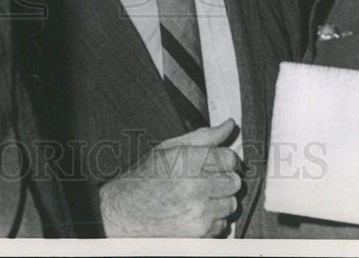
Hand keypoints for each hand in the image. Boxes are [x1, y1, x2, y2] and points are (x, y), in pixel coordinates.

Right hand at [99, 119, 242, 237]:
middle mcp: (196, 188)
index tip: (215, 163)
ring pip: (232, 204)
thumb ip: (204, 137)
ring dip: (220, 201)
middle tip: (206, 180)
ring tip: (198, 197)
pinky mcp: (200, 234)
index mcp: (187, 162)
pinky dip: (213, 220)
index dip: (225, 159)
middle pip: (235, 182)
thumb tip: (229, 124)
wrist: (123, 213)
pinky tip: (194, 212)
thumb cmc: (145, 178)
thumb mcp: (169, 149)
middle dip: (224, 179)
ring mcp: (199, 214)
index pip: (231, 158)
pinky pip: (223, 224)